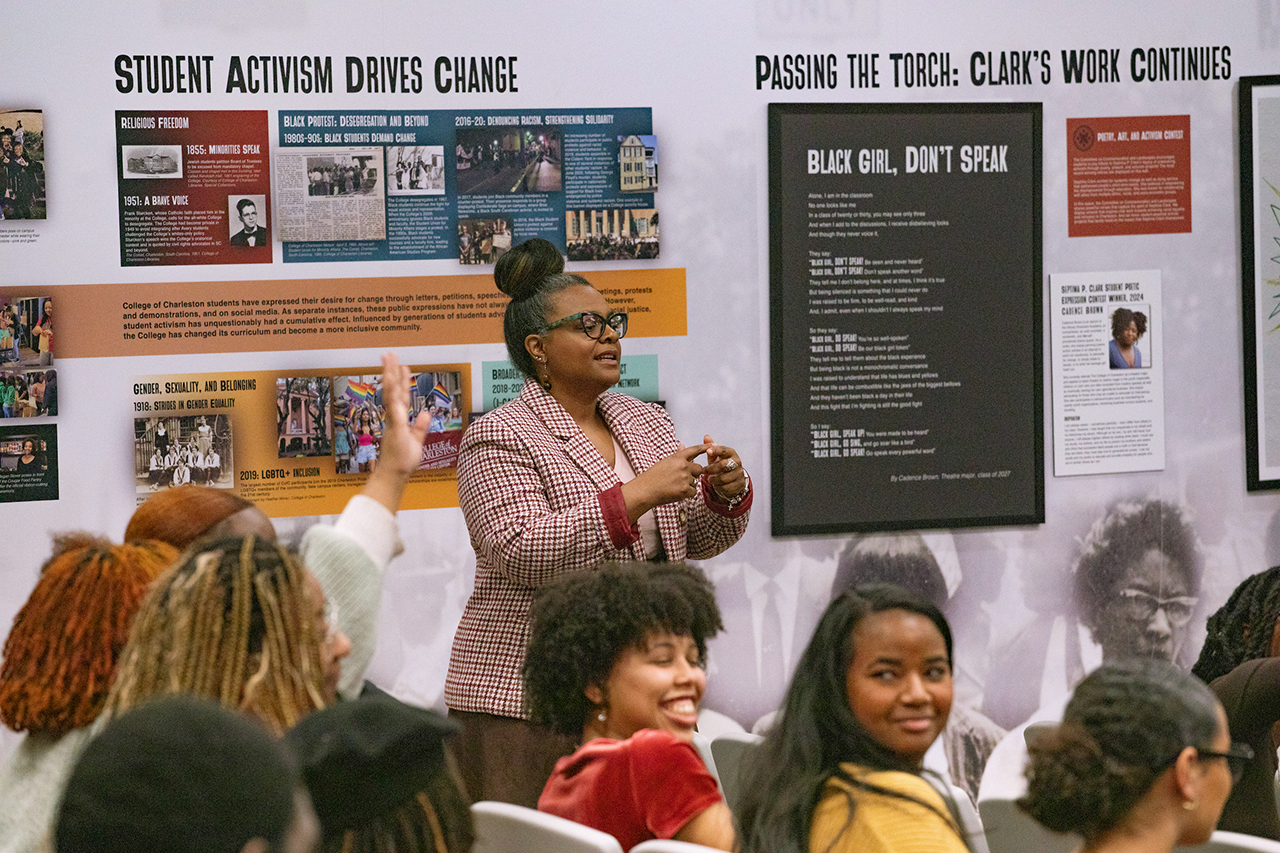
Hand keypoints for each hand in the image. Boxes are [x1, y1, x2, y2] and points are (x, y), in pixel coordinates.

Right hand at [360, 353, 430, 511]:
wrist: (393, 475)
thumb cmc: (402, 461)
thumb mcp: (416, 440)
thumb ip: (420, 427)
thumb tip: (424, 413)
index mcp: (398, 419)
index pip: (400, 395)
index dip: (401, 380)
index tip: (403, 366)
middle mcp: (393, 417)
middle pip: (393, 390)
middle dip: (391, 371)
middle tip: (389, 354)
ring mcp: (392, 422)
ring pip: (391, 395)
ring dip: (390, 377)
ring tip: (389, 361)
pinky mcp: (395, 429)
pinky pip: (395, 411)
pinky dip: (395, 399)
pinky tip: (394, 386)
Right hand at [621, 443, 708, 522]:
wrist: (645, 490)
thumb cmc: (652, 477)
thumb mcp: (664, 462)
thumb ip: (677, 455)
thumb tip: (682, 446)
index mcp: (677, 458)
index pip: (695, 450)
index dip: (705, 448)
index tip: (714, 446)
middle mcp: (683, 466)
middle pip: (699, 469)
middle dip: (693, 473)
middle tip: (681, 478)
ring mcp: (685, 478)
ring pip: (695, 481)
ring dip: (688, 484)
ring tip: (674, 485)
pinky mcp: (685, 490)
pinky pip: (693, 491)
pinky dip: (687, 493)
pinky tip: (676, 492)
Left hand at [703, 434, 745, 500]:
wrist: (732, 480)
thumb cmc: (722, 466)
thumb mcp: (715, 456)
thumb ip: (711, 447)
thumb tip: (706, 436)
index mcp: (731, 453)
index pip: (724, 450)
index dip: (716, 450)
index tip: (708, 451)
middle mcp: (737, 462)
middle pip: (724, 465)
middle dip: (712, 468)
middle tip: (704, 470)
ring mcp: (739, 474)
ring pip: (724, 478)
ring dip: (714, 479)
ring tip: (710, 479)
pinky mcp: (739, 484)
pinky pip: (726, 487)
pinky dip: (719, 487)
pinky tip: (717, 484)